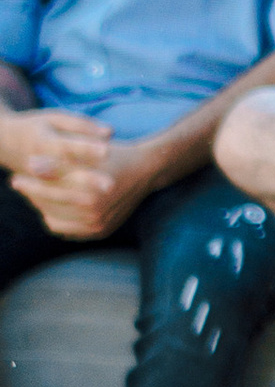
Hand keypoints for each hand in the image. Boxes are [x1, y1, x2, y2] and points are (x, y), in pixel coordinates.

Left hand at [0, 109, 142, 240]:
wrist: (146, 170)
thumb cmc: (114, 157)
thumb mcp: (87, 155)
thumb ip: (58, 162)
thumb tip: (31, 164)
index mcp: (91, 196)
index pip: (48, 193)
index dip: (29, 185)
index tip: (15, 178)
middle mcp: (96, 215)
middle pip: (50, 208)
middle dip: (33, 196)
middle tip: (20, 184)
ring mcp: (99, 226)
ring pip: (56, 221)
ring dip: (42, 207)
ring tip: (35, 193)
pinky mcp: (101, 231)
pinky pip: (69, 230)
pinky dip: (58, 218)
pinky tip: (52, 205)